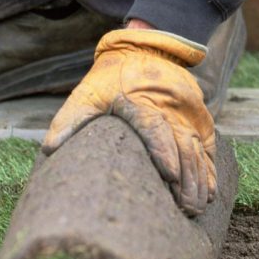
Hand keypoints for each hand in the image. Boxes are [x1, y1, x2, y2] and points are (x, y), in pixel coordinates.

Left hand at [42, 28, 215, 215]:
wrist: (145, 50)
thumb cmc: (109, 79)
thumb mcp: (86, 94)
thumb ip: (69, 120)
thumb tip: (49, 148)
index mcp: (138, 101)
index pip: (154, 127)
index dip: (163, 151)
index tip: (170, 176)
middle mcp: (168, 106)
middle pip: (181, 144)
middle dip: (186, 178)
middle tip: (185, 209)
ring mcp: (186, 112)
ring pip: (196, 147)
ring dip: (198, 179)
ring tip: (195, 208)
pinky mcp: (198, 116)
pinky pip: (206, 145)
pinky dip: (208, 169)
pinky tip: (208, 192)